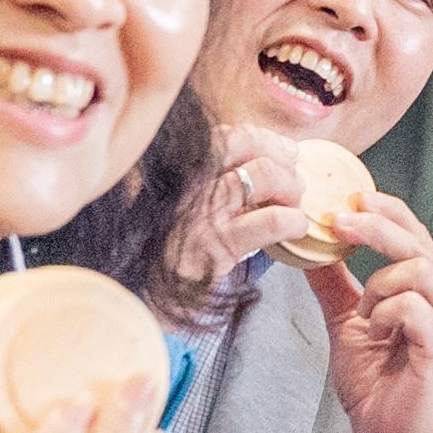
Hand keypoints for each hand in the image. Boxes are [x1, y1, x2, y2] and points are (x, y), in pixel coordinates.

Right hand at [170, 124, 312, 286]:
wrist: (135, 297)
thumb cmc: (160, 253)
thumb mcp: (172, 209)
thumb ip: (202, 185)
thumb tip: (256, 167)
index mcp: (175, 171)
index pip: (224, 135)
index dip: (262, 139)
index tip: (284, 151)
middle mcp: (184, 182)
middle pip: (242, 142)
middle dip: (278, 155)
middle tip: (295, 177)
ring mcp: (199, 212)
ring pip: (262, 175)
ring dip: (291, 186)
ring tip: (296, 204)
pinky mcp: (217, 246)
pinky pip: (271, 221)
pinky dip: (293, 220)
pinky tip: (295, 228)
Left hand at [305, 189, 432, 432]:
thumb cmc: (375, 386)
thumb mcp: (348, 321)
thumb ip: (335, 283)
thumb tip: (308, 246)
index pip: (418, 234)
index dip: (386, 211)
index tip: (348, 202)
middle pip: (419, 242)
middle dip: (374, 227)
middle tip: (338, 223)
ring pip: (417, 269)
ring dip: (377, 288)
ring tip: (366, 318)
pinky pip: (411, 306)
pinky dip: (383, 314)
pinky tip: (377, 335)